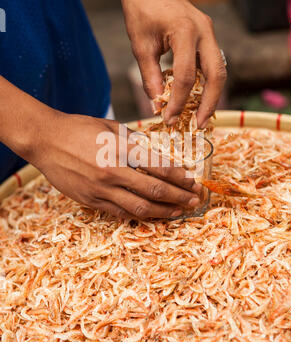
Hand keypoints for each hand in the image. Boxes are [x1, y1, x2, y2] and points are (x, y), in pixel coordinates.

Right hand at [27, 112, 201, 218]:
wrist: (45, 140)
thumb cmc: (78, 128)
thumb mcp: (110, 126)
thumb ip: (134, 140)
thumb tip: (156, 152)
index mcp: (120, 148)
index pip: (158, 166)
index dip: (179, 176)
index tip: (192, 181)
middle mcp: (113, 171)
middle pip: (154, 190)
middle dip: (179, 196)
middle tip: (194, 200)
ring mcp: (101, 189)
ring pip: (139, 208)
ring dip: (164, 211)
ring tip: (179, 212)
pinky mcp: (91, 201)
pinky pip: (120, 213)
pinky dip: (139, 215)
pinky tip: (152, 215)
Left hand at [117, 0, 226, 127]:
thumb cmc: (140, 9)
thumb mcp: (140, 46)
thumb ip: (150, 77)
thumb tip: (157, 105)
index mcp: (186, 31)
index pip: (186, 77)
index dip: (177, 102)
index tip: (168, 118)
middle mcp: (205, 31)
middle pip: (217, 75)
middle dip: (209, 104)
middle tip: (198, 126)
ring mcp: (209, 31)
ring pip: (219, 70)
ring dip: (211, 95)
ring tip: (200, 116)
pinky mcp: (207, 34)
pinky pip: (212, 63)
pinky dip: (207, 82)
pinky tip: (196, 97)